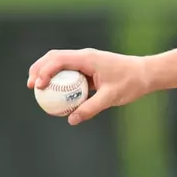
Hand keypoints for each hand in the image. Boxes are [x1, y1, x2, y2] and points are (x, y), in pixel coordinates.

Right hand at [28, 47, 151, 125]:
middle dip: (38, 69)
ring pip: (60, 63)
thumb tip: (71, 120)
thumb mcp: (111, 97)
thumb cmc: (131, 83)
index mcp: (88, 58)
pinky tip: (56, 94)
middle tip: (31, 87)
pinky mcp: (89, 68)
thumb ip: (91, 108)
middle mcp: (84, 56)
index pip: (59, 60)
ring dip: (47, 72)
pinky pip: (69, 72)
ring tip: (38, 89)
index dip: (44, 71)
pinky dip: (59, 79)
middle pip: (53, 57)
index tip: (38, 86)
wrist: (146, 74)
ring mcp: (86, 61)